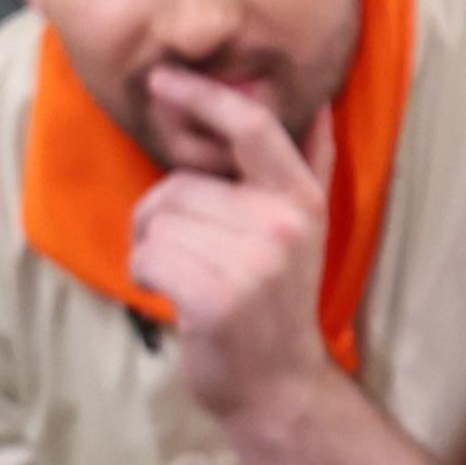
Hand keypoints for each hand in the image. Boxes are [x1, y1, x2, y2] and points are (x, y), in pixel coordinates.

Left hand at [133, 71, 337, 424]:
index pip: (251, 128)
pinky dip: (144, 275)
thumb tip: (321, 105)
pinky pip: (148, 257)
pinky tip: (173, 296)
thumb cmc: (274, 301)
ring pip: (157, 221)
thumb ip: (308, 166)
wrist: (277, 385)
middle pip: (178, 185)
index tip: (163, 79)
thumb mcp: (304, 229)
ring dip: (151, 249)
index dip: (204, 96)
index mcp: (301, 200)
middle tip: (190, 254)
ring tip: (188, 277)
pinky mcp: (216, 298)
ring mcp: (253, 263)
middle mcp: (282, 225)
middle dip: (161, 216)